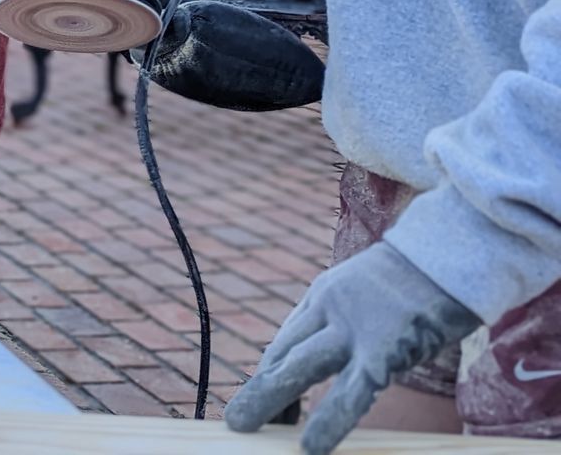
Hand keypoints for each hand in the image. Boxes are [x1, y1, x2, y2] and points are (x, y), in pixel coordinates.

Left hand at [226, 241, 481, 454]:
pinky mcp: (385, 350)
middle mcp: (330, 310)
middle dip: (259, 388)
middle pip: (284, 353)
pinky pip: (352, 393)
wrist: (453, 254)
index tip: (261, 397)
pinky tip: (312, 446)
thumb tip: (349, 357)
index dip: (272, 372)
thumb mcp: (371, 289)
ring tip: (245, 427)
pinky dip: (329, 421)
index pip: (288, 339)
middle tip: (236, 420)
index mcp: (325, 295)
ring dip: (270, 399)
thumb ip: (350, 317)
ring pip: (301, 368)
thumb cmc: (421, 278)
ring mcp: (354, 329)